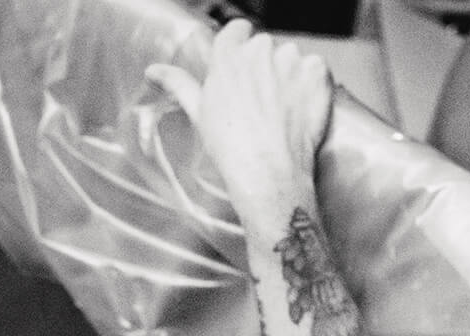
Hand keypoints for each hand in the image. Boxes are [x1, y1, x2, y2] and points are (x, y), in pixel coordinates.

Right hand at [148, 20, 336, 216]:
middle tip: (260, 102)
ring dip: (289, 75)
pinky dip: (311, 85)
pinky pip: (316, 68)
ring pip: (291, 58)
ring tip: (281, 110)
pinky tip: (299, 109)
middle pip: (265, 47)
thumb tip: (153, 71)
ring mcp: (291, 59)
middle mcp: (260, 50)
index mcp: (227, 56)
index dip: (241, 50)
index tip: (243, 71)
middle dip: (264, 67)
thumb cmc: (231, 147)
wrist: (268, 172)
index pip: (238, 30)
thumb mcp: (198, 112)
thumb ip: (178, 83)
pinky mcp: (316, 72)